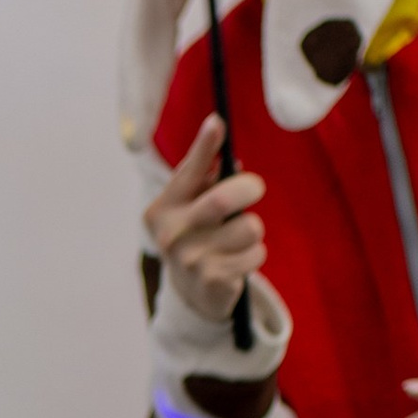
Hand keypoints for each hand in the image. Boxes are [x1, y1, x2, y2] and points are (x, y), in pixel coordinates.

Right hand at [145, 116, 270, 326]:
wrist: (191, 295)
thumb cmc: (196, 238)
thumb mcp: (190, 209)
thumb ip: (203, 182)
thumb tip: (230, 159)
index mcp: (162, 210)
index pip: (186, 174)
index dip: (204, 147)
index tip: (218, 123)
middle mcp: (170, 234)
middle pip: (221, 200)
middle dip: (248, 188)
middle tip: (254, 189)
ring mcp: (190, 260)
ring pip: (248, 227)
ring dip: (253, 229)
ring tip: (239, 238)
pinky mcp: (213, 281)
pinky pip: (255, 253)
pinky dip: (255, 254)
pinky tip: (238, 261)